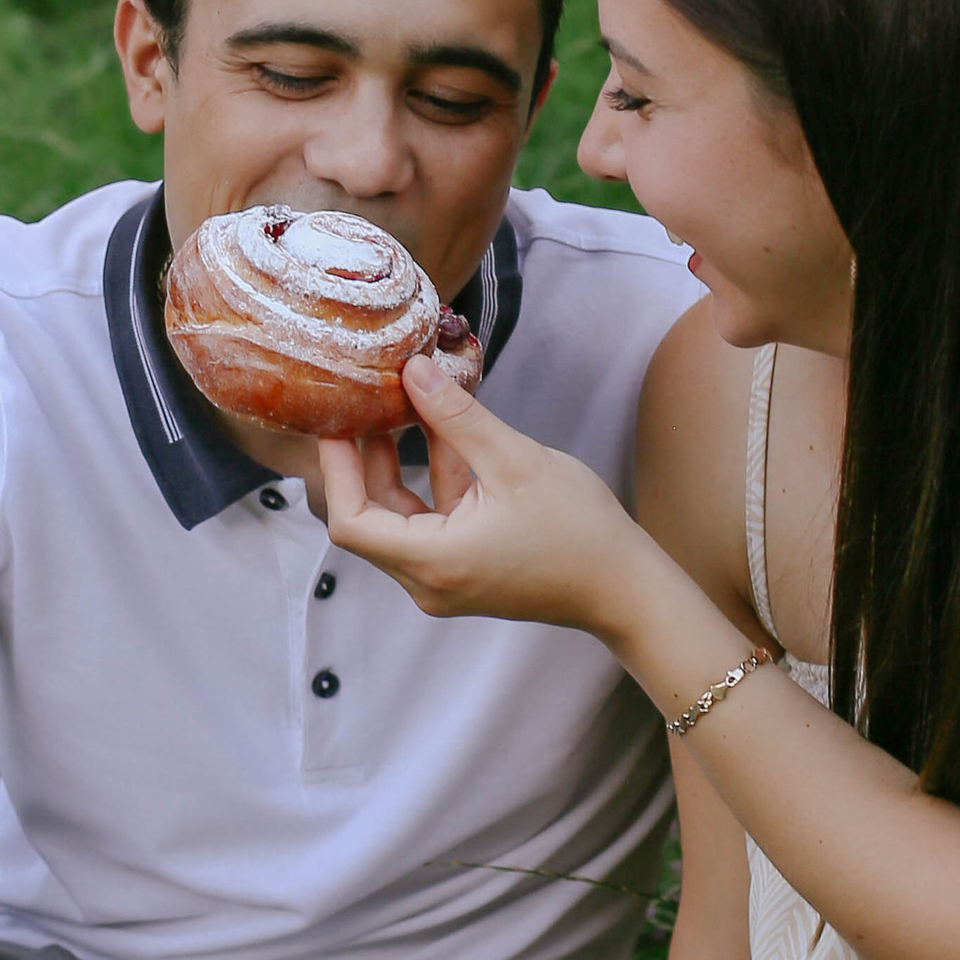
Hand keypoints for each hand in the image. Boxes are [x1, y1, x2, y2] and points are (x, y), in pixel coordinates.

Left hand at [315, 352, 649, 636]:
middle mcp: (428, 581)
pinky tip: (444, 433)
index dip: (336, 468)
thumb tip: (414, 372)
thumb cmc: (579, 531)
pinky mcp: (465, 572)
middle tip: (361, 404)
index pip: (350, 521)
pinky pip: (431, 524)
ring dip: (398, 467)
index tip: (334, 421)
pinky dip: (432, 483)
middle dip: (364, 460)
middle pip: (370, 518)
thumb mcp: (514, 461)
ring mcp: (446, 580)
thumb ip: (458, 418)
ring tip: (398, 407)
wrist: (625, 587)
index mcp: (433, 561)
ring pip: (400, 518)